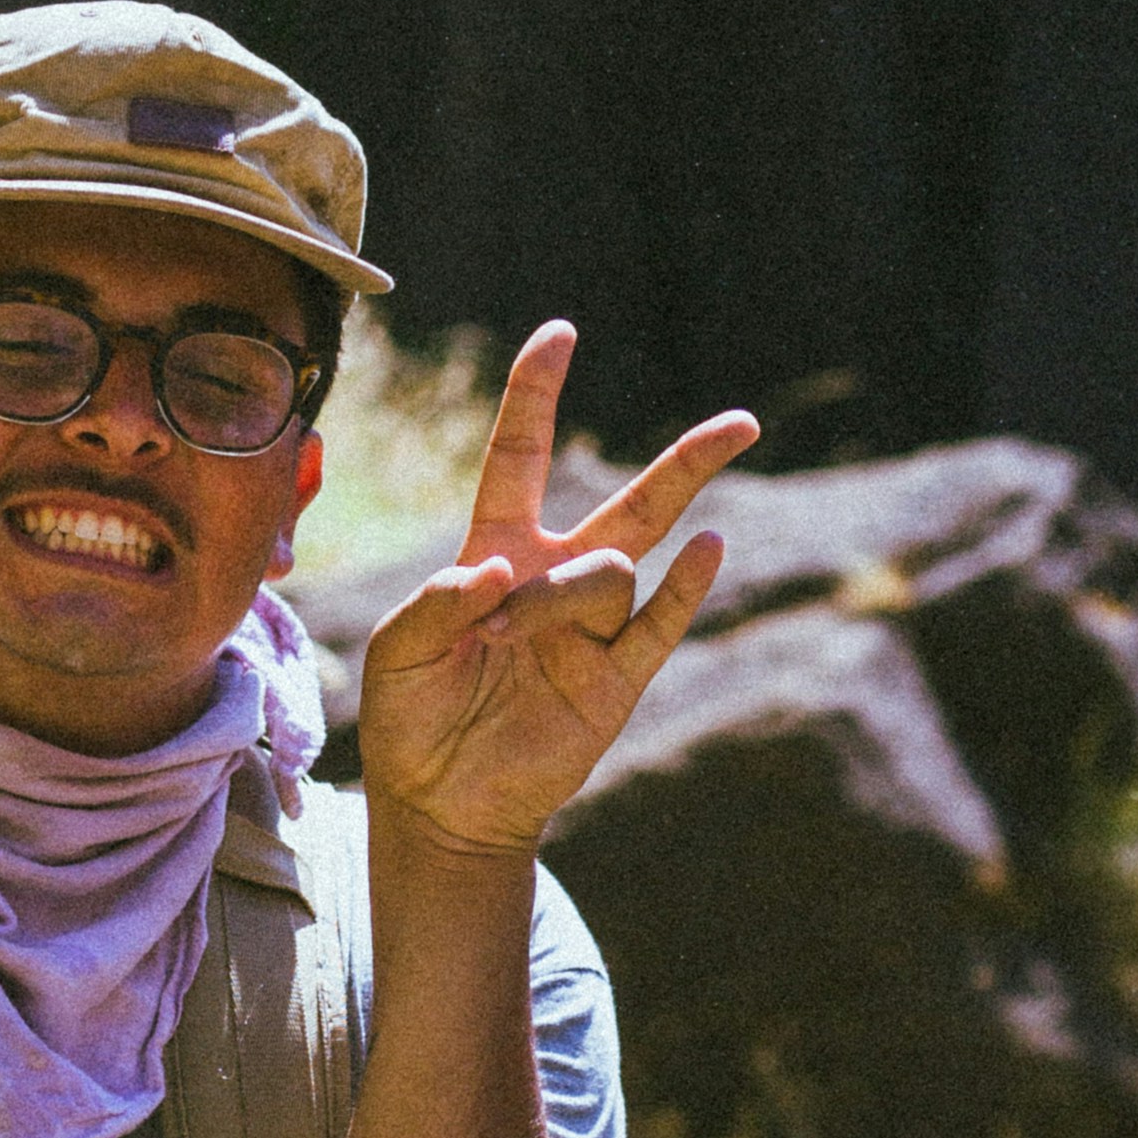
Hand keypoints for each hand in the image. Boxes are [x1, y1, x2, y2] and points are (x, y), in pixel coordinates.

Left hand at [354, 325, 756, 861]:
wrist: (438, 803)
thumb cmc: (410, 716)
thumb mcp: (394, 653)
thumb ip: (433, 605)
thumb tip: (496, 575)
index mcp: (495, 551)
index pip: (521, 455)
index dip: (537, 395)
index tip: (560, 334)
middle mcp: (554, 579)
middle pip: (634, 504)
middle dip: (689, 461)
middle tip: (743, 423)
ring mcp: (593, 630)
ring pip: (612, 571)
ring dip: (561, 594)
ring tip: (507, 638)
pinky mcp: (615, 682)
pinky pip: (659, 627)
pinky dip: (687, 589)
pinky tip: (711, 550)